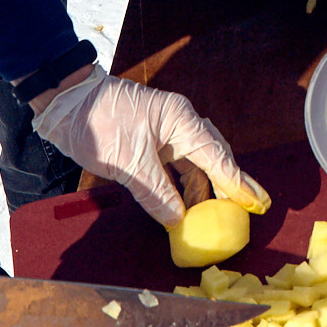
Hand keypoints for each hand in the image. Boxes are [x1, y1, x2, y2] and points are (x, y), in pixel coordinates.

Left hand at [31, 67, 270, 224]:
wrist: (67, 104)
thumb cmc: (99, 124)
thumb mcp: (129, 163)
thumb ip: (156, 193)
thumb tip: (178, 221)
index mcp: (181, 120)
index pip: (218, 157)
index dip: (239, 183)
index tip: (259, 202)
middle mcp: (179, 124)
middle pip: (213, 159)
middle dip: (227, 187)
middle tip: (244, 213)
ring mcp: (165, 133)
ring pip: (194, 165)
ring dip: (202, 190)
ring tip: (212, 217)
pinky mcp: (151, 143)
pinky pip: (176, 168)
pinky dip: (181, 187)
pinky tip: (185, 206)